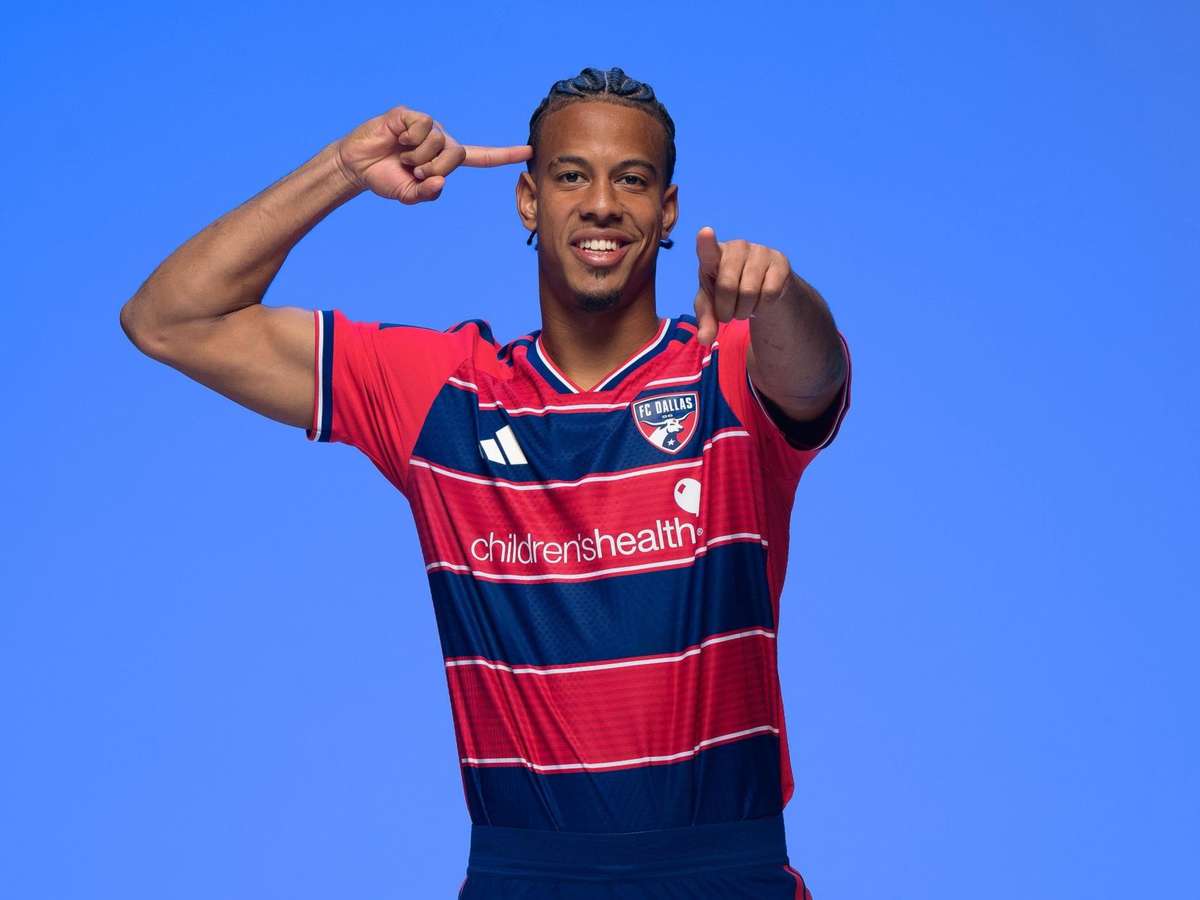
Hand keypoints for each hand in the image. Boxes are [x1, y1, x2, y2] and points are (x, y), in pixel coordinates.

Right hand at [334, 105, 531, 204]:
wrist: (357, 166)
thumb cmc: (386, 179)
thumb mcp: (409, 195)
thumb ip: (427, 193)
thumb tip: (441, 181)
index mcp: (447, 159)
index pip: (480, 157)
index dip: (503, 156)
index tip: (528, 151)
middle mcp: (442, 139)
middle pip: (456, 154)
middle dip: (433, 168)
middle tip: (413, 170)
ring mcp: (427, 126)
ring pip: (438, 142)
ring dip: (417, 157)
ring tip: (401, 156)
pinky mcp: (410, 115)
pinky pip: (421, 127)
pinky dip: (408, 139)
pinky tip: (395, 138)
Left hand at [693, 226, 794, 345]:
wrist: (763, 288)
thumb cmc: (728, 293)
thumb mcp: (712, 307)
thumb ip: (706, 321)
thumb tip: (704, 340)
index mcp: (714, 256)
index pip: (708, 250)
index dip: (706, 243)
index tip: (705, 232)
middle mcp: (737, 247)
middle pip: (727, 286)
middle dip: (727, 309)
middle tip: (729, 313)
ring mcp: (760, 251)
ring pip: (750, 292)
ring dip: (745, 310)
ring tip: (745, 306)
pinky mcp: (780, 261)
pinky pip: (769, 293)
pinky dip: (763, 305)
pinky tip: (762, 299)